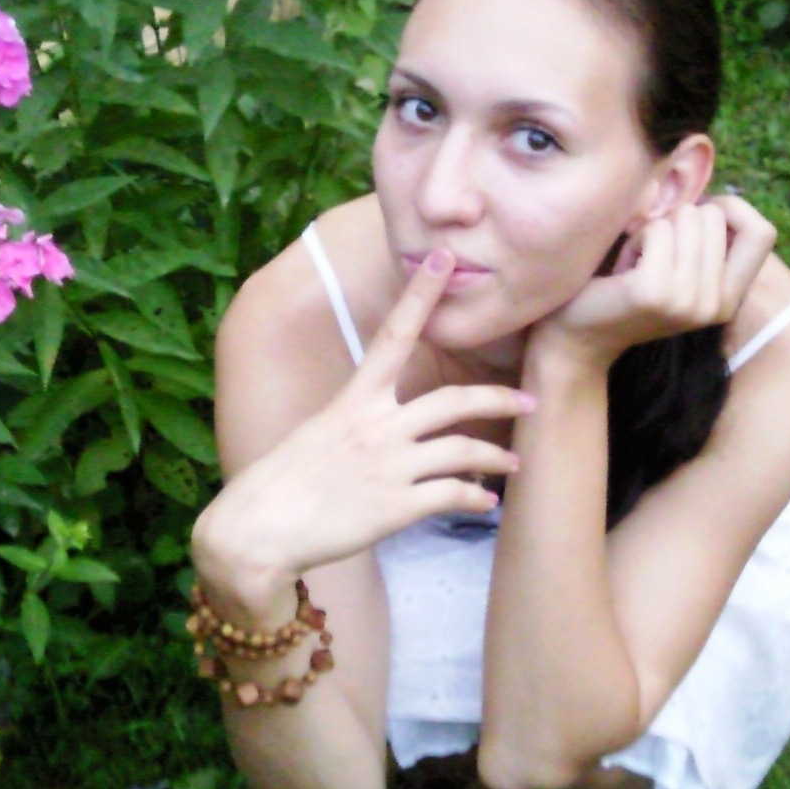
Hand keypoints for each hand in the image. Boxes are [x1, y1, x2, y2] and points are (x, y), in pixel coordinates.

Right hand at [194, 249, 534, 588]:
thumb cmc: (286, 480)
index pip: (395, 334)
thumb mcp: (321, 432)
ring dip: (496, 456)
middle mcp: (376, 425)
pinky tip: (485, 501)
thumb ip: (360, 419)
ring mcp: (388, 466)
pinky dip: (476, 497)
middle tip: (530, 398)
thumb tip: (389, 421)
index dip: (422, 293)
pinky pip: (452, 495)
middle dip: (499, 398)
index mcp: (354, 399)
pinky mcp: (396, 507)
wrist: (259, 530)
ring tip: (514, 462)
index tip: (446, 257)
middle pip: (454, 399)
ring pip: (463, 450)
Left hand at [531, 194, 776, 370]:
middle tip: (652, 254)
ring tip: (636, 261)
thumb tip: (717, 198)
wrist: (578, 337)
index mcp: (729, 300)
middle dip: (676, 221)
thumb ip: (705, 240)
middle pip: (714, 216)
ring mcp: (688, 300)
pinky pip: (656, 228)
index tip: (694, 220)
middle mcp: (716, 305)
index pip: (763, 233)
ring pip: (686, 216)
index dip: (733, 210)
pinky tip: (623, 267)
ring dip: (653, 229)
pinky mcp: (655, 291)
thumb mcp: (680, 269)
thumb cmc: (625, 290)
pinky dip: (635, 237)